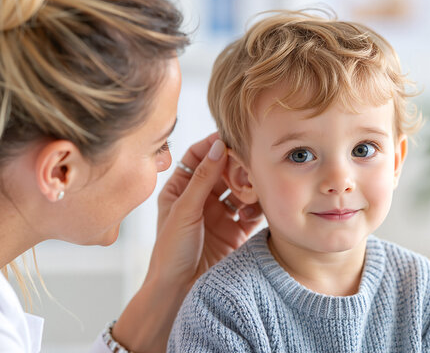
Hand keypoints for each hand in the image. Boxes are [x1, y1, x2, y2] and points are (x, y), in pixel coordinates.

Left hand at [151, 132, 262, 285]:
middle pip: (222, 171)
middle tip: (249, 159)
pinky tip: (260, 205)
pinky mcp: (235, 232)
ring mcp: (219, 215)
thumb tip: (217, 146)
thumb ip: (203, 178)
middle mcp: (201, 199)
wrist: (179, 291)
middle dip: (236, 165)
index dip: (213, 146)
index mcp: (180, 190)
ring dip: (248, 185)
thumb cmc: (170, 252)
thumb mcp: (184, 210)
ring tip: (256, 182)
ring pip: (239, 190)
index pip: (198, 157)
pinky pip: (251, 212)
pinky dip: (257, 207)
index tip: (231, 137)